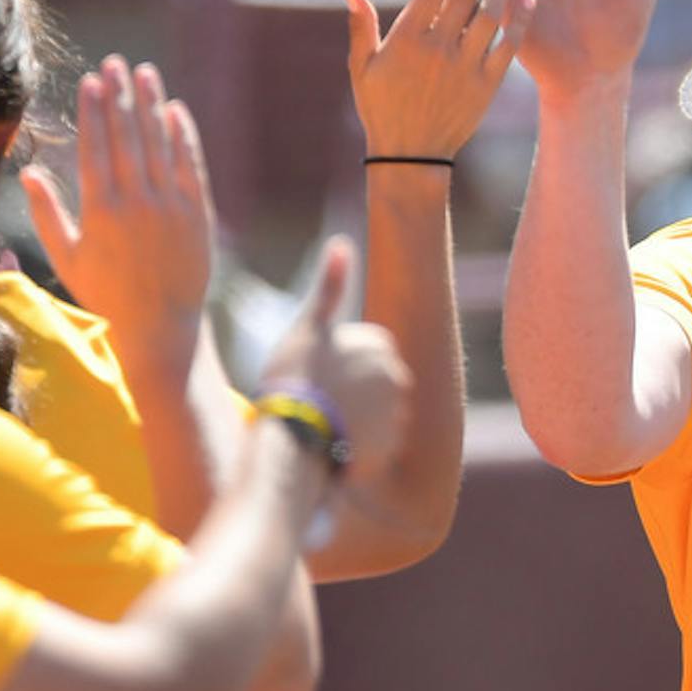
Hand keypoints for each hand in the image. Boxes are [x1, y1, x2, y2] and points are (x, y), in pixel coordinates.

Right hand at [22, 58, 213, 376]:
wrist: (159, 324)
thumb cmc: (105, 293)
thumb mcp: (67, 257)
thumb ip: (48, 213)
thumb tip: (28, 172)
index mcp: (100, 211)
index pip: (95, 148)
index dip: (93, 111)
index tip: (91, 81)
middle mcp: (135, 203)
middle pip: (127, 137)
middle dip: (120, 96)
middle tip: (115, 62)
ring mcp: (169, 207)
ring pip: (159, 144)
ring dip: (151, 105)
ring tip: (144, 73)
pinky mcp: (197, 213)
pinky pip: (190, 166)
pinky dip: (183, 136)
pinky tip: (175, 110)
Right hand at [257, 238, 411, 482]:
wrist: (294, 439)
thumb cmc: (295, 379)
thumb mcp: (308, 327)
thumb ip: (329, 286)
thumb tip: (341, 242)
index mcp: (381, 345)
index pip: (364, 351)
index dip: (336, 363)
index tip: (315, 374)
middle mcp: (397, 378)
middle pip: (372, 383)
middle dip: (350, 392)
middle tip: (315, 401)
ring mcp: (396, 414)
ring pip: (374, 414)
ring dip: (354, 419)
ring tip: (320, 425)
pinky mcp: (390, 448)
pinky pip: (375, 444)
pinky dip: (357, 446)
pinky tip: (331, 447)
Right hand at [346, 0, 534, 161]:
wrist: (412, 156)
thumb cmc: (381, 108)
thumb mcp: (362, 68)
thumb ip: (361, 27)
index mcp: (407, 40)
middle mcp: (438, 49)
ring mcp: (465, 67)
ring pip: (489, 16)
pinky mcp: (487, 86)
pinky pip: (507, 47)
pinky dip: (519, 22)